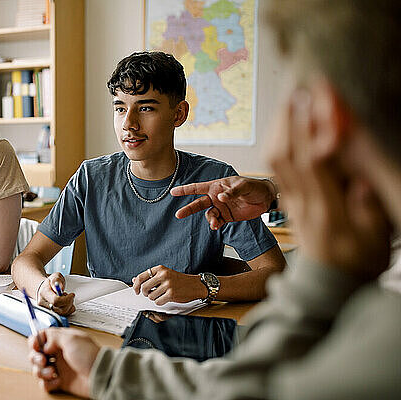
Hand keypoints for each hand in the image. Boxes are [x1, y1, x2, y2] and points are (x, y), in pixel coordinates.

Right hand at [29, 328, 99, 395]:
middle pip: (36, 353)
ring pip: (38, 369)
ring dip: (41, 371)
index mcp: (61, 340)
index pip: (41, 337)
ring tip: (52, 372)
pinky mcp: (60, 381)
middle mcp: (58, 353)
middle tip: (43, 360)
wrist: (100, 375)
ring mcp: (59, 367)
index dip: (35, 341)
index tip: (37, 346)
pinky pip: (45, 383)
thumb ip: (54, 336)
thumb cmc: (91, 356)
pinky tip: (58, 381)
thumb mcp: (72, 339)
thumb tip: (43, 342)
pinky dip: (48, 383)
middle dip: (35, 357)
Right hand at [36, 272, 75, 315]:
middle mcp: (43, 304)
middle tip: (70, 296)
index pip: (55, 301)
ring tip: (67, 298)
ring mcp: (47, 310)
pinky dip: (69, 309)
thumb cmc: (50, 283)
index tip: (71, 295)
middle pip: (60, 309)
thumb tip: (61, 288)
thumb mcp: (55, 277)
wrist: (44, 289)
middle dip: (69, 302)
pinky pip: (64, 315)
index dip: (66, 299)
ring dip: (69, 306)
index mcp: (43, 293)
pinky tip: (67, 303)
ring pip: (62, 313)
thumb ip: (57, 280)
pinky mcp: (52, 314)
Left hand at [132, 265, 206, 305]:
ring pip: (151, 296)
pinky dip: (159, 302)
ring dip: (153, 298)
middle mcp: (163, 275)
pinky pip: (158, 302)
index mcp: (160, 269)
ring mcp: (168, 284)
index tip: (136, 290)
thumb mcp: (164, 274)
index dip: (136, 285)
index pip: (141, 277)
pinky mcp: (171, 294)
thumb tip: (134, 280)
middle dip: (144, 294)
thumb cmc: (179, 280)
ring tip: (160, 296)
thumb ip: (150, 277)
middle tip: (148, 294)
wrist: (195, 285)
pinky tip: (164, 299)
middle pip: (144, 287)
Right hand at [171, 177, 275, 229]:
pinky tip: (217, 226)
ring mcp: (221, 208)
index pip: (198, 188)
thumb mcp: (244, 186)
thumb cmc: (254, 187)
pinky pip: (217, 222)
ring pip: (208, 215)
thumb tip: (220, 197)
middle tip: (178, 215)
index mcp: (217, 186)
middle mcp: (216, 197)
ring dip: (210, 220)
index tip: (173, 192)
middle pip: (198, 204)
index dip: (185, 189)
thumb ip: (232, 192)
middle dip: (188, 209)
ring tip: (215, 224)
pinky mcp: (227, 217)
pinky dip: (215, 225)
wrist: (266, 198)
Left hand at [269, 90, 391, 278]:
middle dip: (290, 121)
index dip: (311, 130)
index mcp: (326, 210)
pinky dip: (278, 143)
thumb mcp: (374, 239)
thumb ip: (367, 209)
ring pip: (274, 162)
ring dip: (280, 129)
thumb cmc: (359, 261)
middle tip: (296, 90)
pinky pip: (274, 170)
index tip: (315, 102)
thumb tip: (361, 181)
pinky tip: (285, 127)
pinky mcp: (288, 203)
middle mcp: (302, 203)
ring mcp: (291, 203)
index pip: (313, 163)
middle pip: (286, 157)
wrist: (329, 286)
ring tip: (289, 101)